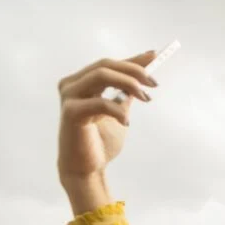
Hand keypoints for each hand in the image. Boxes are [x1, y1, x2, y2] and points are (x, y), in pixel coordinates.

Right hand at [57, 51, 157, 189]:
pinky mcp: (71, 112)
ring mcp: (69, 97)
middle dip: (134, 70)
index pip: (109, 64)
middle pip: (105, 65)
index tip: (156, 56)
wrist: (87, 169)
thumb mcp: (119, 112)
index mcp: (81, 82)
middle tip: (154, 84)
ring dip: (128, 83)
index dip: (133, 59)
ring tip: (146, 98)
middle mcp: (71, 85)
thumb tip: (144, 74)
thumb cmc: (100, 142)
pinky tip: (126, 122)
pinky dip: (118, 110)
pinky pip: (100, 102)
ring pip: (101, 75)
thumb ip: (126, 93)